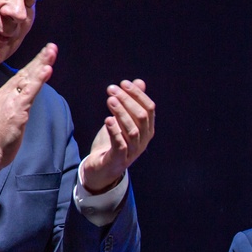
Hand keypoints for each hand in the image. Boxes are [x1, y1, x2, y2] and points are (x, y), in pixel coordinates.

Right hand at [0, 43, 56, 180]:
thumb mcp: (8, 116)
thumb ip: (16, 105)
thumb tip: (23, 99)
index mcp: (5, 95)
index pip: (22, 76)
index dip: (34, 65)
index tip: (46, 54)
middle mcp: (7, 94)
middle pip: (26, 73)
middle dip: (40, 58)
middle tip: (53, 46)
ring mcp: (11, 101)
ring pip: (29, 79)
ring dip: (41, 64)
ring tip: (52, 52)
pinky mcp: (17, 110)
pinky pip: (30, 92)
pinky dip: (39, 80)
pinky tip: (47, 70)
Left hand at [81, 78, 154, 192]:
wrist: (102, 169)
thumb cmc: (114, 142)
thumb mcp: (123, 120)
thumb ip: (132, 102)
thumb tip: (140, 82)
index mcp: (147, 130)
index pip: (149, 109)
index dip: (138, 94)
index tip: (123, 83)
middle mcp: (143, 140)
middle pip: (141, 117)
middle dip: (127, 101)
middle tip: (111, 89)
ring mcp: (132, 151)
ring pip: (133, 130)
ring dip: (121, 113)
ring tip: (110, 100)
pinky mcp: (118, 159)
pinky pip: (121, 145)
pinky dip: (115, 132)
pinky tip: (108, 120)